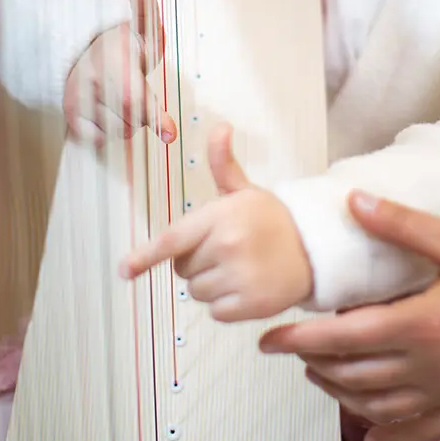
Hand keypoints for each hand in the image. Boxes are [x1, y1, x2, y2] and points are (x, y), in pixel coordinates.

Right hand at [63, 0, 176, 146]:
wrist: (75, 54)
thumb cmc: (119, 44)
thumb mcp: (137, 26)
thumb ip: (144, 7)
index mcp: (111, 61)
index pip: (135, 97)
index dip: (155, 117)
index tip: (171, 133)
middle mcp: (90, 82)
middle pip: (133, 119)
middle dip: (143, 112)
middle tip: (134, 89)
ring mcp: (77, 102)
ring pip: (119, 132)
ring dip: (127, 121)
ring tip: (120, 97)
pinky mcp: (70, 118)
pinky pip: (100, 139)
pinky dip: (108, 131)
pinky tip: (106, 110)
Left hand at [120, 124, 313, 321]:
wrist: (315, 248)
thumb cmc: (273, 219)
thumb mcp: (246, 191)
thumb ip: (223, 164)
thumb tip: (219, 128)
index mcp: (223, 215)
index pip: (174, 239)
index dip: (145, 255)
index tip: (124, 269)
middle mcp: (229, 246)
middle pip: (182, 268)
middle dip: (196, 261)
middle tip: (225, 249)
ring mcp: (240, 277)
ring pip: (197, 292)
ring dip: (211, 284)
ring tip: (238, 267)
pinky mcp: (251, 305)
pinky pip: (216, 312)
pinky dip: (226, 305)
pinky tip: (247, 285)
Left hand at [259, 192, 439, 440]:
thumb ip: (403, 225)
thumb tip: (354, 201)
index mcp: (425, 323)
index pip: (344, 338)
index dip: (301, 339)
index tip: (269, 338)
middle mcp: (432, 366)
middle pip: (353, 375)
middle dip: (312, 363)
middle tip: (289, 346)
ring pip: (377, 404)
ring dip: (339, 390)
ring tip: (318, 371)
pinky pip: (419, 429)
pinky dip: (388, 432)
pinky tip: (372, 430)